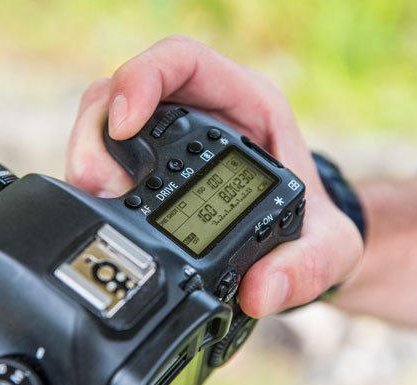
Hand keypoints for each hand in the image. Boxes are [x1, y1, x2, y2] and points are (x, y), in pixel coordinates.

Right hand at [66, 35, 362, 316]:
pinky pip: (108, 158)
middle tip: (99, 188)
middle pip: (126, 90)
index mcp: (246, 103)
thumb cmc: (315, 224)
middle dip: (98, 133)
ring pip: (106, 122)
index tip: (124, 126)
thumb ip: (306, 267)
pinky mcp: (151, 167)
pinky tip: (102, 212)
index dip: (143, 78)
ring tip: (97, 202)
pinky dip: (95, 183)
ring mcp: (171, 138)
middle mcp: (202, 112)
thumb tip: (261, 292)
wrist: (302, 237)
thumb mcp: (328, 246)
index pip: (182, 61)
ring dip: (89, 157)